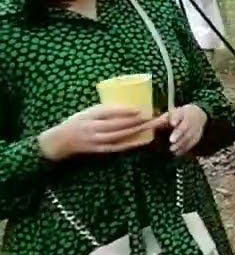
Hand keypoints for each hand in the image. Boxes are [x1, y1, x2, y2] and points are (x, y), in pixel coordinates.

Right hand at [38, 105, 166, 161]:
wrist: (60, 141)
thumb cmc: (76, 122)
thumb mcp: (86, 111)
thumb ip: (103, 109)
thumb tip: (126, 104)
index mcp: (89, 116)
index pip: (109, 112)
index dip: (125, 111)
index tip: (140, 109)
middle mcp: (92, 128)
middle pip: (118, 125)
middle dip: (137, 121)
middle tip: (154, 117)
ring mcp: (96, 140)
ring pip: (120, 135)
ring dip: (137, 130)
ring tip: (152, 125)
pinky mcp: (99, 150)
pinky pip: (118, 147)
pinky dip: (131, 143)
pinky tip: (144, 140)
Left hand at [163, 105, 207, 155]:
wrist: (199, 114)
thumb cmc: (181, 114)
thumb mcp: (173, 112)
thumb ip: (164, 118)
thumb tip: (152, 124)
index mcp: (183, 112)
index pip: (180, 115)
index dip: (176, 119)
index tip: (172, 123)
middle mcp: (191, 120)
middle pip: (186, 127)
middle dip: (179, 134)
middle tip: (171, 141)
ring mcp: (196, 129)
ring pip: (190, 136)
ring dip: (182, 144)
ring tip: (172, 150)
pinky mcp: (198, 136)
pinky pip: (192, 143)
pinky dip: (185, 149)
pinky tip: (177, 153)